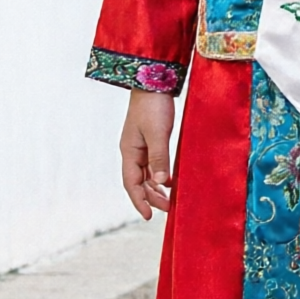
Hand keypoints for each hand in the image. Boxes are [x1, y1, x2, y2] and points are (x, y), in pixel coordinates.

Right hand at [120, 91, 174, 218]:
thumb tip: (160, 183)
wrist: (153, 81)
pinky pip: (152, 163)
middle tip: (168, 209)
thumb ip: (159, 158)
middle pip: (138, 181)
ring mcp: (140, 145)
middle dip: (151, 197)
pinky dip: (159, 174)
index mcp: (129, 151)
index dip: (139, 201)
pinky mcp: (150, 139)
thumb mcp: (158, 133)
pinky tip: (170, 180)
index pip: (131, 184)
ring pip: (145, 173)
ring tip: (169, 199)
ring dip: (155, 188)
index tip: (148, 217)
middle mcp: (132, 151)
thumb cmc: (153, 106)